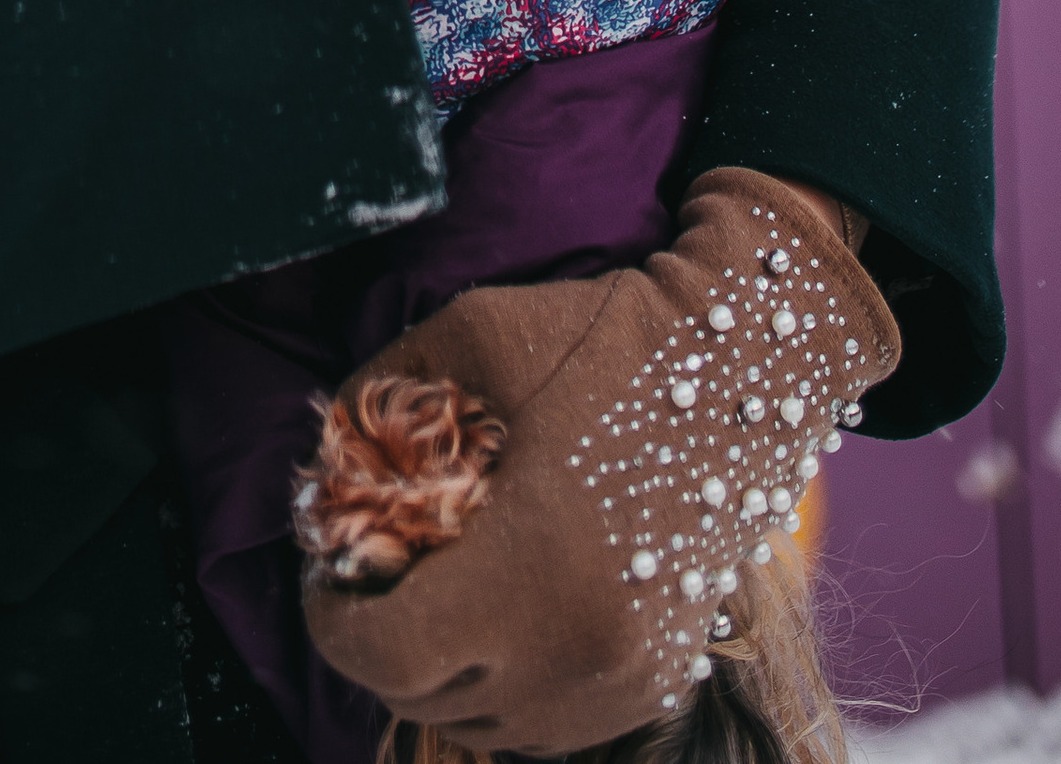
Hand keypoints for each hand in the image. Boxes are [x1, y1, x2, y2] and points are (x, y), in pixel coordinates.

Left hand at [299, 168, 899, 741]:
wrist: (741, 365)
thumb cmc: (600, 340)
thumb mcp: (471, 336)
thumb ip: (379, 397)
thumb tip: (319, 465)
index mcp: (527, 579)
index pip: (387, 656)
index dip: (334, 620)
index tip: (325, 574)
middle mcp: (577, 657)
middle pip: (428, 698)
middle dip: (379, 642)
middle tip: (371, 575)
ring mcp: (623, 683)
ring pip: (487, 724)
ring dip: (442, 672)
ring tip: (432, 594)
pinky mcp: (654, 685)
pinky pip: (547, 723)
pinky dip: (505, 687)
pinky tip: (497, 618)